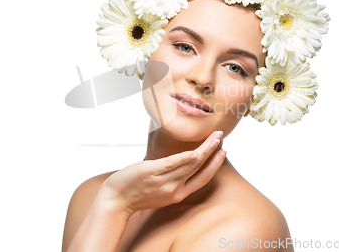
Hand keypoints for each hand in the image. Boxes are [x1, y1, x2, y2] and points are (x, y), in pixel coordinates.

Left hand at [99, 131, 225, 216]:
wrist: (115, 201)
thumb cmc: (137, 193)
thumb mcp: (160, 191)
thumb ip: (172, 179)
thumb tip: (181, 162)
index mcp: (178, 194)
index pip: (202, 179)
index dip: (214, 166)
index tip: (223, 152)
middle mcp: (174, 189)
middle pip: (199, 168)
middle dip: (212, 151)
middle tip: (220, 136)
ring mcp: (163, 181)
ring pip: (189, 164)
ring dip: (204, 149)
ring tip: (213, 136)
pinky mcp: (151, 172)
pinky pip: (171, 165)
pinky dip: (184, 158)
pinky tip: (194, 151)